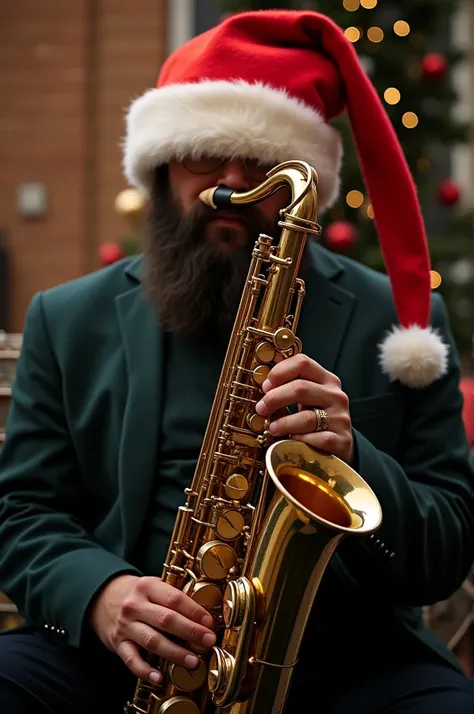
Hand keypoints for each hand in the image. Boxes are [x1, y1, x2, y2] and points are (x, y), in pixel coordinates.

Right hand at [89, 574, 215, 684]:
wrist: (103, 598)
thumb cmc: (137, 594)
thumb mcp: (153, 586)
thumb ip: (172, 598)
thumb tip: (203, 617)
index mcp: (147, 586)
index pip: (174, 598)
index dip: (194, 611)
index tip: (209, 622)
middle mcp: (135, 605)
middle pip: (166, 619)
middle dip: (190, 632)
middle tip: (208, 641)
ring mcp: (125, 625)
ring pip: (152, 641)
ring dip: (175, 652)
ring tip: (193, 661)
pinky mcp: (118, 643)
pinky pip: (131, 660)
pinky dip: (145, 670)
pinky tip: (158, 677)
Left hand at [255, 353, 353, 464]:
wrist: (340, 443)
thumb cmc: (318, 417)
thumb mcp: (309, 397)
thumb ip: (292, 386)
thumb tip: (265, 382)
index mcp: (327, 380)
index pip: (302, 363)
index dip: (279, 372)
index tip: (266, 386)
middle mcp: (335, 396)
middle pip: (300, 388)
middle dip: (274, 398)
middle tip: (261, 408)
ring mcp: (340, 418)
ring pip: (306, 418)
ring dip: (283, 423)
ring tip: (272, 428)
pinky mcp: (341, 440)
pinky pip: (314, 439)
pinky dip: (298, 440)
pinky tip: (292, 440)